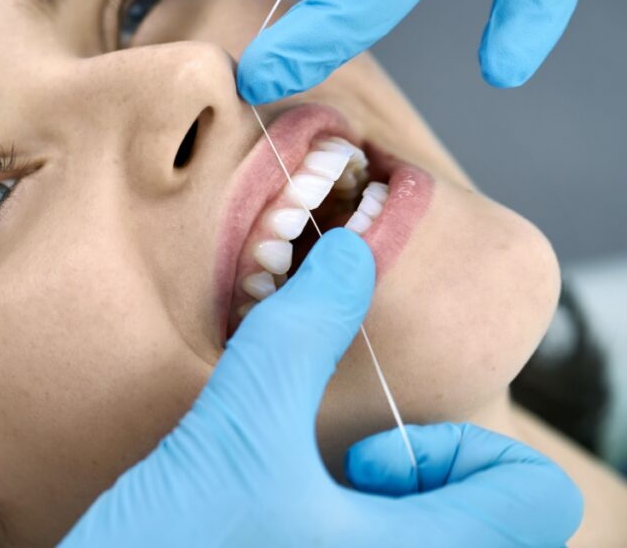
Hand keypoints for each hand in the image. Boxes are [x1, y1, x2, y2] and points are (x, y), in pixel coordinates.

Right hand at [60, 229, 581, 545]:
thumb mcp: (238, 433)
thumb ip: (300, 333)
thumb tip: (349, 255)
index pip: (535, 495)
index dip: (460, 454)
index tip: (370, 457)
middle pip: (483, 517)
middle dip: (408, 478)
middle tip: (327, 477)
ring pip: (418, 538)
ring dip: (366, 505)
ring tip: (285, 498)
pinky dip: (333, 528)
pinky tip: (261, 524)